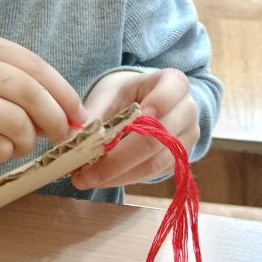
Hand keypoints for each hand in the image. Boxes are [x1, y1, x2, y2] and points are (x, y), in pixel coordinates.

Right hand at [0, 31, 87, 165]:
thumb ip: (11, 82)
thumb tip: (64, 112)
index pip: (34, 65)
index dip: (63, 92)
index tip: (79, 114)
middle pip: (29, 91)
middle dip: (55, 118)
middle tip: (63, 136)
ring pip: (16, 122)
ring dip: (28, 141)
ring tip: (21, 144)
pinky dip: (6, 153)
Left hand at [70, 69, 198, 190]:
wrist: (143, 104)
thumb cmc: (125, 95)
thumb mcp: (109, 95)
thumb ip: (95, 114)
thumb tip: (73, 140)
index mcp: (173, 83)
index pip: (169, 93)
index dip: (150, 109)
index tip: (120, 127)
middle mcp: (188, 110)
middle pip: (158, 138)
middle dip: (118, 159)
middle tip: (85, 171)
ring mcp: (187, 138)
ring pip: (155, 163)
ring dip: (118, 175)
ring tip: (86, 178)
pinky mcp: (179, 160)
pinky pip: (153, 174)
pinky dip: (124, 179)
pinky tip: (100, 179)